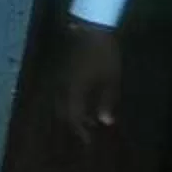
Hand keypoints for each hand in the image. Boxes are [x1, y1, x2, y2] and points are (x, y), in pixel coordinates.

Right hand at [59, 22, 120, 139]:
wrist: (92, 30)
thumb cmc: (104, 56)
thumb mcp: (111, 80)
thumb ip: (106, 101)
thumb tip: (105, 122)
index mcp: (73, 93)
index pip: (73, 118)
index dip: (81, 131)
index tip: (88, 141)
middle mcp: (62, 88)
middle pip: (63, 112)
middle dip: (74, 123)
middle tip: (87, 130)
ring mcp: (61, 79)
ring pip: (62, 102)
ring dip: (72, 112)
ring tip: (87, 117)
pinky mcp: (64, 71)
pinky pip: (64, 92)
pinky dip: (72, 101)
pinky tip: (83, 99)